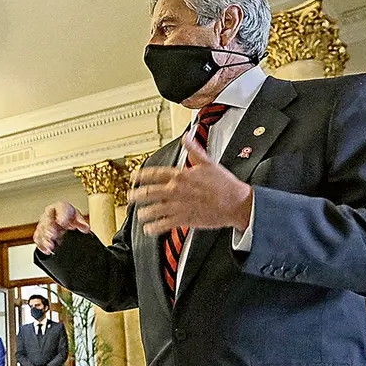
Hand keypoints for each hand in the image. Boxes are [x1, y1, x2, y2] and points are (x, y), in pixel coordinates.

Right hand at [34, 202, 91, 254]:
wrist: (62, 222)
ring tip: (50, 246)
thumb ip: (81, 223)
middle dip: (49, 227)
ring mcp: (43, 222)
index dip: (61, 216)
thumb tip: (85, 227)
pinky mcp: (40, 232)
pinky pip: (38, 237)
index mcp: (61, 207)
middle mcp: (50, 213)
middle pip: (48, 219)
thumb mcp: (77, 219)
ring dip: (45, 238)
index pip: (61, 208)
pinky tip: (46, 250)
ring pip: (41, 229)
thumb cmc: (69, 218)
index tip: (62, 223)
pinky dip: (41, 245)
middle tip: (51, 235)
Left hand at [129, 137, 252, 235]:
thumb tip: (187, 137)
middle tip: (130, 198)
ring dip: (143, 213)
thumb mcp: (208, 162)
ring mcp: (178, 206)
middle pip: (148, 193)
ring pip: (153, 210)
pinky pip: (163, 224)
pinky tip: (149, 228)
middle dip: (136, 196)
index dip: (141, 175)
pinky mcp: (184, 219)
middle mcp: (176, 190)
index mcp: (181, 175)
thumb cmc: (224, 184)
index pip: (154, 174)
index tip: (133, 177)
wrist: (236, 203)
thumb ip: (194, 149)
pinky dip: (154, 227)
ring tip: (140, 215)